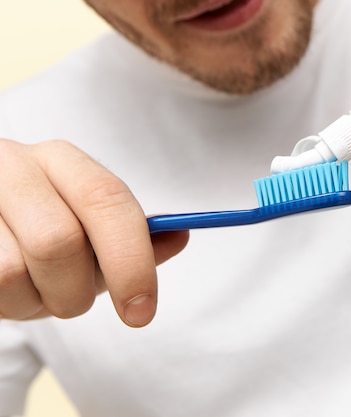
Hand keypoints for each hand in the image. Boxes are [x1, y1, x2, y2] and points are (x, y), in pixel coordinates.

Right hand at [0, 139, 188, 325]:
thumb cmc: (37, 231)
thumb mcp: (87, 232)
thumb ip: (132, 239)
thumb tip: (181, 235)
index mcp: (62, 161)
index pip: (108, 201)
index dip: (132, 260)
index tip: (142, 312)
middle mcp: (14, 164)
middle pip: (59, 241)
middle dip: (75, 292)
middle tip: (73, 302)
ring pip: (11, 273)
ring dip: (32, 302)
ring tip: (32, 290)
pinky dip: (5, 304)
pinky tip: (6, 289)